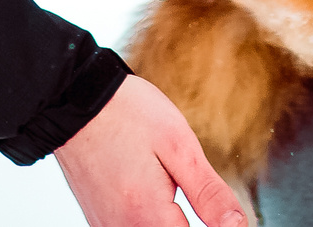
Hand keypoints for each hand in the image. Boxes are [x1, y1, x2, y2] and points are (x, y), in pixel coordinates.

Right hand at [52, 73, 247, 226]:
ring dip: (172, 220)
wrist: (74, 98)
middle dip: (188, 220)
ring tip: (167, 183)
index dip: (214, 225)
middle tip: (187, 183)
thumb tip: (238, 226)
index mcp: (147, 217)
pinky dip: (151, 217)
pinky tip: (153, 191)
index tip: (216, 209)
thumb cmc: (126, 114)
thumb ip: (209, 192)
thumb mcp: (179, 145)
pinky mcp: (100, 219)